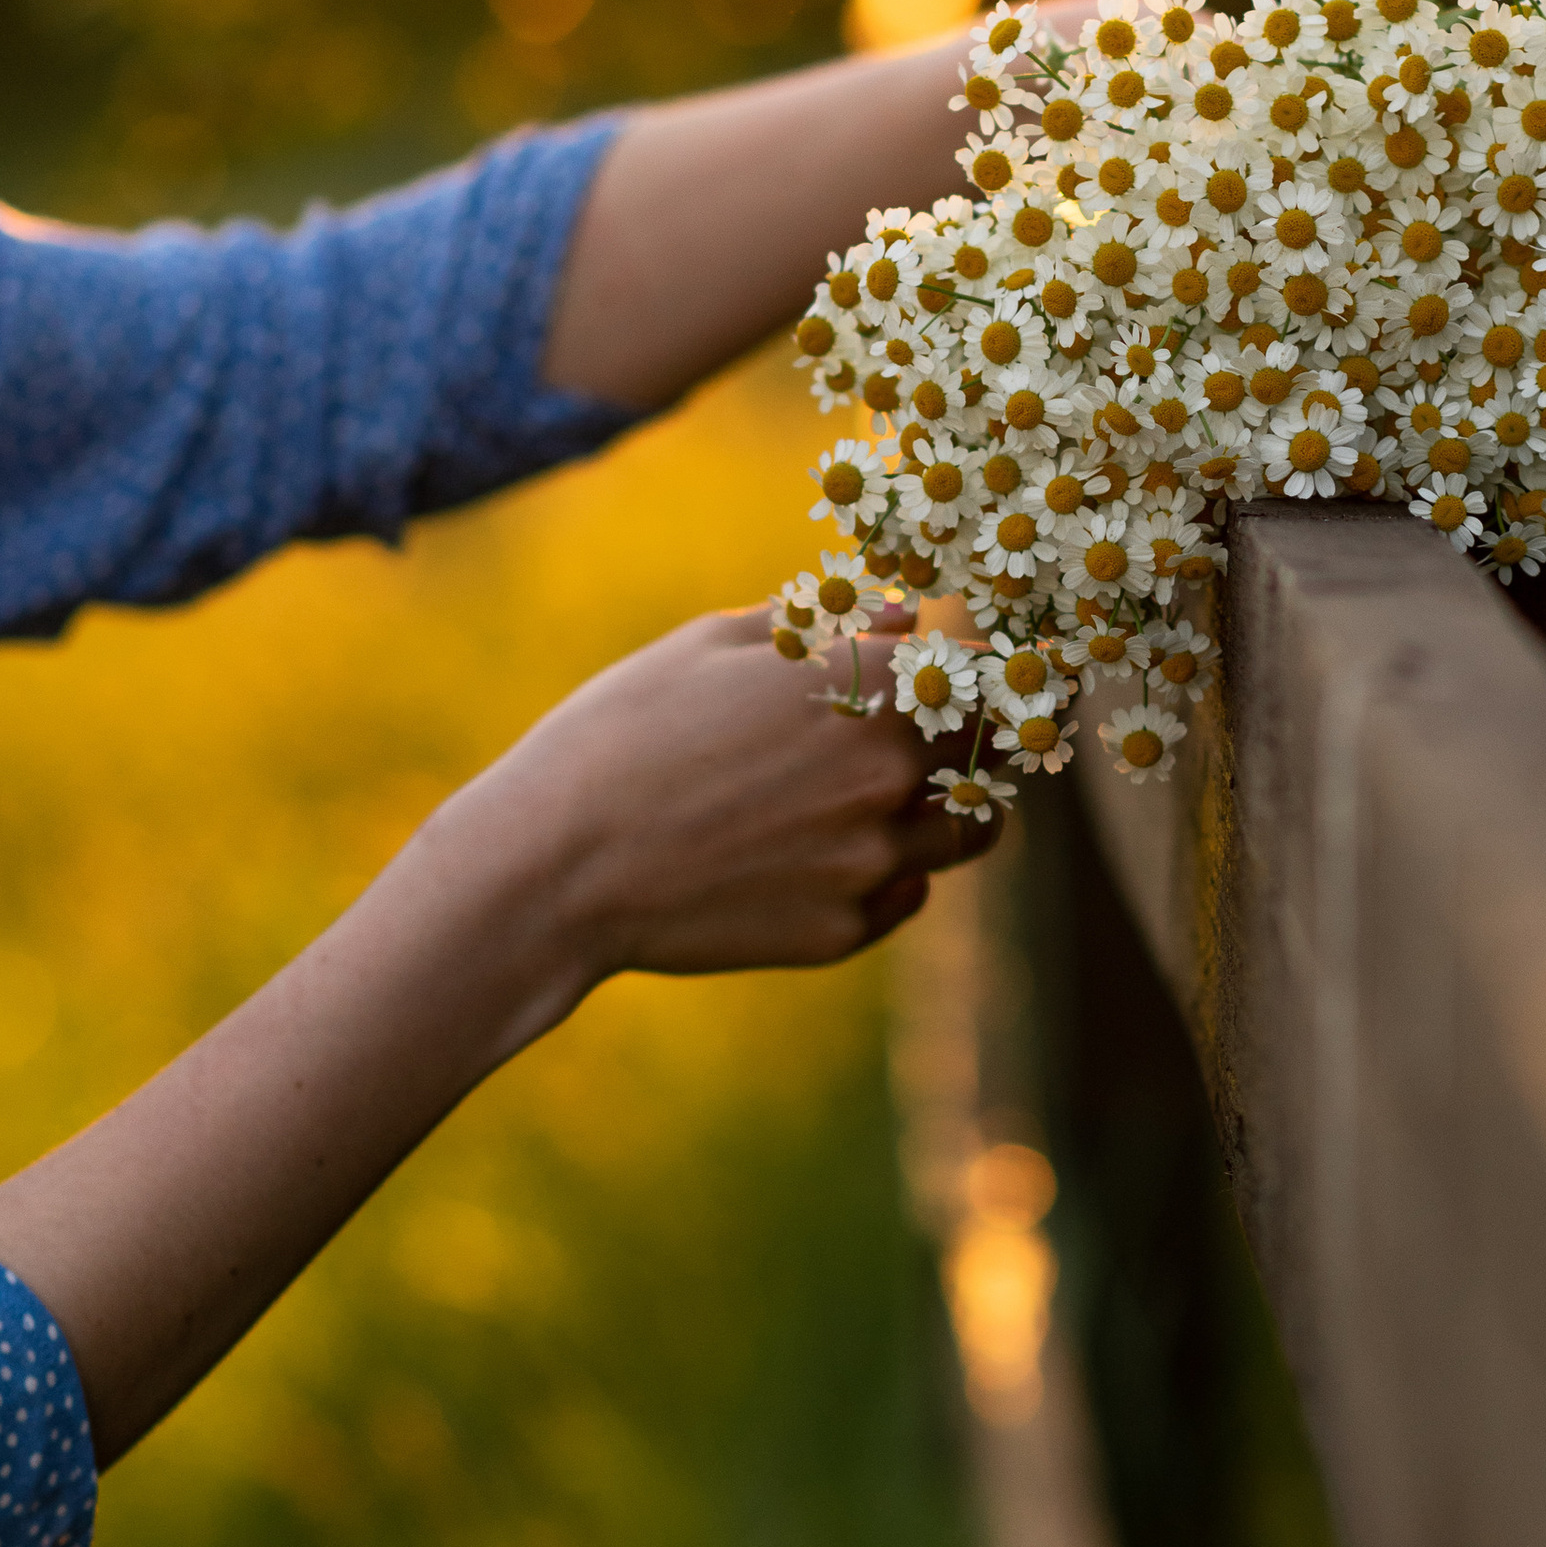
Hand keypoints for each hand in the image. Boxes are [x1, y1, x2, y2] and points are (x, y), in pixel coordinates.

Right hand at [451, 606, 993, 993]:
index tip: (971, 665)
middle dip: (978, 732)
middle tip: (948, 726)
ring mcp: (871, 861)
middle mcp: (886, 775)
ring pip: (968, 832)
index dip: (985, 665)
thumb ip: (825, 625)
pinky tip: (836, 850)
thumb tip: (906, 615)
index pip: (984, 669)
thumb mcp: (712, 646)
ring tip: (899, 790)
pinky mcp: (843, 931)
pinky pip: (907, 894)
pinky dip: (891, 871)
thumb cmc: (620, 734)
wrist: (552, 868)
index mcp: (864, 686)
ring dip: (950, 807)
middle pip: (993, 750)